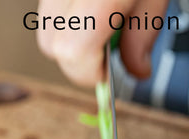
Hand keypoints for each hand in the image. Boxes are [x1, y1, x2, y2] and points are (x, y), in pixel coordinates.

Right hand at [37, 0, 167, 85]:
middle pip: (52, 46)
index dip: (90, 72)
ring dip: (70, 44)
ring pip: (45, 32)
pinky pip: (47, 13)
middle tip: (104, 53)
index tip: (107, 73)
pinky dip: (65, 24)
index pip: (74, 50)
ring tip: (98, 29)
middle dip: (78, 62)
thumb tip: (137, 72)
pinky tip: (87, 13)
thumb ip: (143, 37)